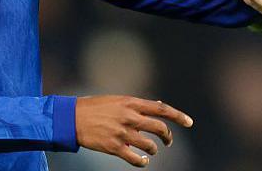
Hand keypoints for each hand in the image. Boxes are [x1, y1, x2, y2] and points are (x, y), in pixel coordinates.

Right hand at [75, 95, 192, 166]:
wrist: (72, 118)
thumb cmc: (95, 107)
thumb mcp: (118, 100)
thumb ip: (137, 104)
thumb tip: (157, 105)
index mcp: (132, 102)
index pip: (162, 109)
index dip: (178, 116)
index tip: (189, 123)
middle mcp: (130, 117)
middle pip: (160, 128)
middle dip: (168, 136)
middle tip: (168, 141)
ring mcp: (123, 133)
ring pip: (150, 145)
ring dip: (154, 149)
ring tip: (151, 150)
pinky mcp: (114, 147)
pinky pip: (135, 159)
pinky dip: (142, 162)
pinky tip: (143, 161)